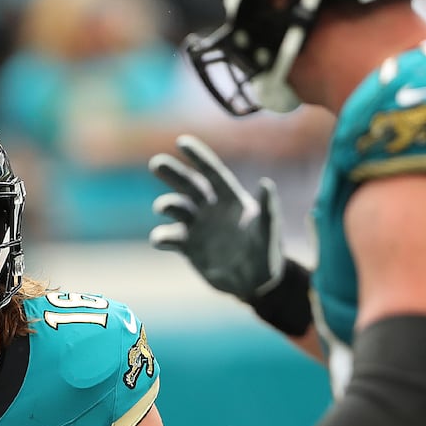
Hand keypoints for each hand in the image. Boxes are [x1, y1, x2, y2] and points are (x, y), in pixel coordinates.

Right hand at [149, 134, 285, 302]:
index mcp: (231, 199)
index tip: (181, 142)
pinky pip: (170, 237)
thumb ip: (268, 208)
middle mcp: (211, 209)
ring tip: (163, 207)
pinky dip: (161, 237)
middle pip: (188, 185)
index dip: (199, 157)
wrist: (255, 283)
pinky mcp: (188, 247)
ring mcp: (197, 227)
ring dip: (167, 205)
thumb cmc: (266, 253)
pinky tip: (160, 239)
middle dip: (173, 173)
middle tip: (156, 163)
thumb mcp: (269, 231)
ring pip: (176, 208)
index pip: (213, 173)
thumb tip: (266, 182)